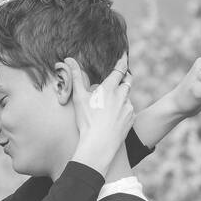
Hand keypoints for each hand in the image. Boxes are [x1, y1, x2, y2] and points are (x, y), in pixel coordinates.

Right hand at [65, 54, 133, 175]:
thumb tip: (68, 59)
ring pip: (127, 97)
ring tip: (111, 105)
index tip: (124, 56)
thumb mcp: (79, 97)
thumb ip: (76, 76)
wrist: (99, 144)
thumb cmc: (87, 120)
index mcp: (110, 88)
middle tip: (122, 76)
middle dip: (126, 77)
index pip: (119, 70)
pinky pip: (128, 111)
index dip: (122, 62)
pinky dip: (123, 111)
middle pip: (128, 81)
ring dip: (122, 97)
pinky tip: (114, 118)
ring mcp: (128, 107)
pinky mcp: (131, 119)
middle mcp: (122, 95)